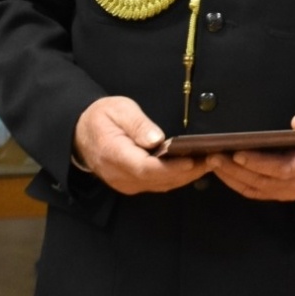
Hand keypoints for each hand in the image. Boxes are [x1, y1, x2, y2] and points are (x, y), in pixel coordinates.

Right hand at [73, 95, 206, 193]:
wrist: (81, 133)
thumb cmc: (102, 117)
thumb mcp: (119, 110)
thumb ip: (138, 125)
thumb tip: (157, 140)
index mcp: (113, 154)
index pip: (145, 168)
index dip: (171, 167)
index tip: (193, 160)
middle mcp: (118, 175)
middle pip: (158, 180)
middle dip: (188, 172)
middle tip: (213, 159)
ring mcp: (125, 183)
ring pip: (161, 185)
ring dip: (186, 176)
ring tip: (210, 162)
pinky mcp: (132, 184)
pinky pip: (158, 184)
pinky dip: (177, 177)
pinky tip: (194, 167)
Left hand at [213, 104, 294, 201]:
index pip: (282, 168)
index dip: (259, 163)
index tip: (238, 153)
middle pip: (263, 181)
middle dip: (236, 170)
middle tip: (214, 156)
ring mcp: (289, 191)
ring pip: (256, 188)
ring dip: (232, 177)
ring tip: (212, 162)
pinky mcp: (279, 192)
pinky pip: (255, 191)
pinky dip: (237, 183)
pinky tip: (222, 172)